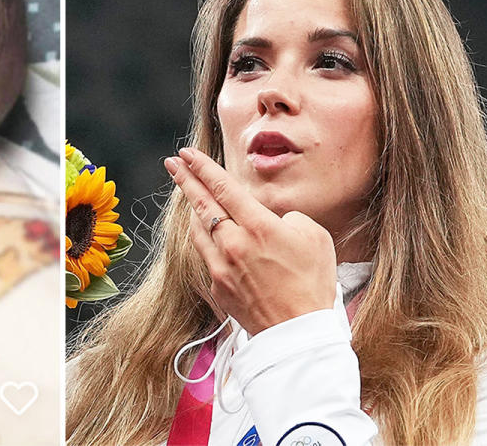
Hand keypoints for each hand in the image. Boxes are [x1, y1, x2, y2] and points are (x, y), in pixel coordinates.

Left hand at [165, 148, 336, 334]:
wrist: (298, 333)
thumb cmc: (312, 284)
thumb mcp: (314, 237)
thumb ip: (288, 219)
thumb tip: (270, 221)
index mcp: (257, 226)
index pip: (222, 187)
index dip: (201, 167)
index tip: (186, 154)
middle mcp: (233, 243)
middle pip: (201, 203)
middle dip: (185, 179)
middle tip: (172, 163)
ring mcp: (220, 266)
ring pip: (198, 229)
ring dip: (192, 209)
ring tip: (189, 195)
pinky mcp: (217, 286)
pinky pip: (207, 255)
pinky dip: (206, 240)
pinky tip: (208, 234)